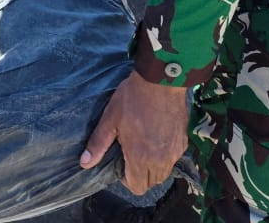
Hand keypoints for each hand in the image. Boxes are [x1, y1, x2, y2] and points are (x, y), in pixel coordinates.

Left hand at [81, 71, 188, 194]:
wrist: (160, 81)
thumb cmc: (133, 98)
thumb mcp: (110, 119)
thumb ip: (98, 144)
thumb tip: (85, 163)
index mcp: (141, 157)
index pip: (136, 187)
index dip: (126, 180)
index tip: (122, 162)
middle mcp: (161, 160)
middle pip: (151, 182)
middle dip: (140, 174)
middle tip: (131, 152)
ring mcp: (175, 151)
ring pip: (164, 172)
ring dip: (153, 166)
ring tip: (143, 144)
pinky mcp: (183, 141)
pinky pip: (173, 158)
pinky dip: (165, 155)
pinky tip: (157, 136)